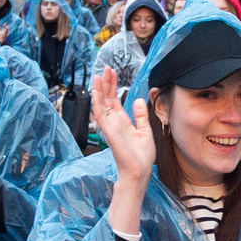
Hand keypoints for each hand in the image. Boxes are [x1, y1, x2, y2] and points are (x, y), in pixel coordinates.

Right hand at [91, 65, 154, 184]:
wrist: (139, 171)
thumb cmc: (141, 157)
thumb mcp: (145, 131)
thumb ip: (140, 115)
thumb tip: (136, 100)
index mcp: (122, 122)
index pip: (114, 100)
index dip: (112, 86)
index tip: (112, 73)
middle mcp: (114, 123)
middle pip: (106, 99)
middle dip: (106, 83)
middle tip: (106, 68)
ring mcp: (110, 127)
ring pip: (101, 104)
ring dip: (99, 90)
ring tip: (98, 75)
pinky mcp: (109, 132)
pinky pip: (101, 116)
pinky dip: (97, 103)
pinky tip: (96, 92)